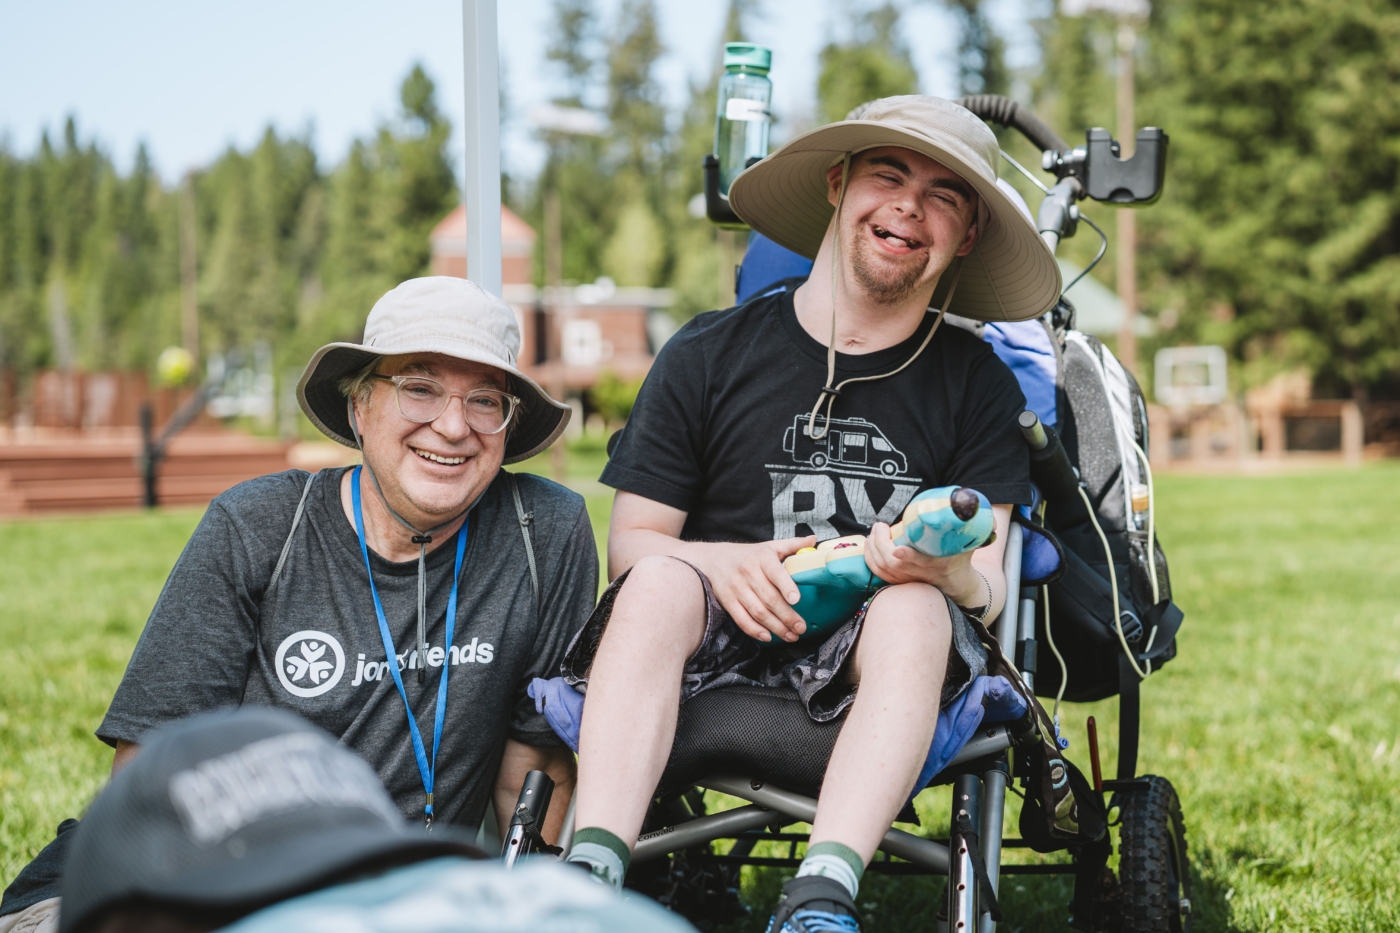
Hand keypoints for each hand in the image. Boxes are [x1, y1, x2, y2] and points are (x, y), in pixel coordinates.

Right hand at [695, 535, 815, 643]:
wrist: (713, 559)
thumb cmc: (748, 555)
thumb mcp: (769, 546)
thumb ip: (793, 545)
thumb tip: (814, 540)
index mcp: (762, 557)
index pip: (775, 572)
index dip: (786, 586)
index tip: (796, 599)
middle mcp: (748, 572)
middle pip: (769, 598)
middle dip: (787, 616)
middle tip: (801, 628)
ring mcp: (736, 588)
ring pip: (758, 612)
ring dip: (776, 627)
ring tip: (790, 636)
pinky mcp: (728, 601)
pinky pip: (742, 619)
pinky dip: (754, 630)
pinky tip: (768, 636)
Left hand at [863, 523, 983, 605]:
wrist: (958, 584)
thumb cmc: (961, 558)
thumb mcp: (971, 542)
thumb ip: (975, 524)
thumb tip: (974, 504)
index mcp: (938, 565)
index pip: (921, 563)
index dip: (908, 557)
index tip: (896, 548)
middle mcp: (921, 575)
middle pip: (895, 564)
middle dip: (881, 545)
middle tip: (880, 526)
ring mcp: (909, 580)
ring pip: (884, 570)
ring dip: (872, 551)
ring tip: (872, 533)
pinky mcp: (900, 581)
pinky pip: (879, 574)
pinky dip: (870, 560)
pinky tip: (868, 546)